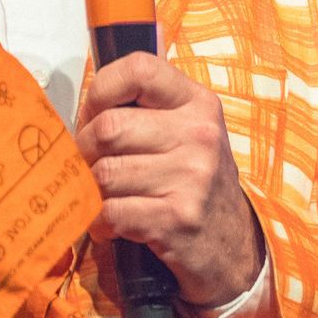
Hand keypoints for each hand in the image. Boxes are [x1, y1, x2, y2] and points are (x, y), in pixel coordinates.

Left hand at [75, 52, 265, 312]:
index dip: (101, 89)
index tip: (94, 114)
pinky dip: (100, 222)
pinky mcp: (177, 218)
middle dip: (84, 150)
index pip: (139, 69)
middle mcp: (199, 134)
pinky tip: (111, 225)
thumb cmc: (194, 182)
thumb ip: (146, 107)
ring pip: (104, 173)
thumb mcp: (186, 132)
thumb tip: (85, 100)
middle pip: (109, 127)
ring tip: (103, 197)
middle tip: (87, 165)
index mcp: (198, 103)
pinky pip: (111, 212)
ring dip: (91, 190)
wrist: (234, 248)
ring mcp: (192, 177)